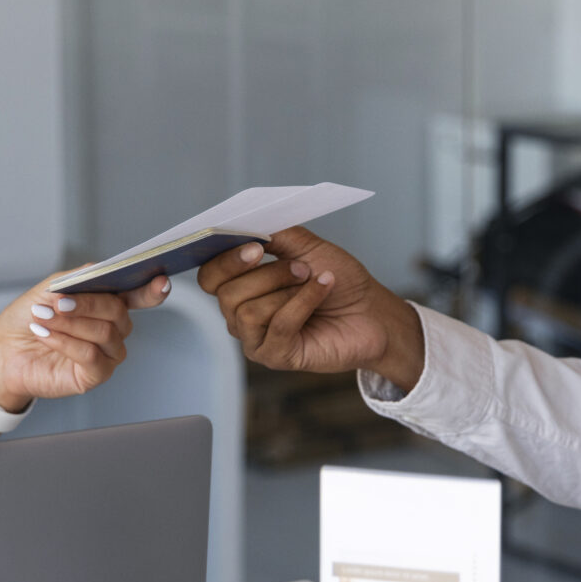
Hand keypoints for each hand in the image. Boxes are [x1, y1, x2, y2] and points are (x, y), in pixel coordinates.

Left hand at [0, 273, 170, 408]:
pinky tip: (46, 335)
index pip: (139, 296)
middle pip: (118, 311)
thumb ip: (82, 277)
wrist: (5, 351)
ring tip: (43, 318)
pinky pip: (91, 355)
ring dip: (71, 323)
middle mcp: (114, 329)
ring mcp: (108, 353)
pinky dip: (65, 342)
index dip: (152, 290)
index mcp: (109, 304)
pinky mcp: (96, 375)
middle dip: (87, 304)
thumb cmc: (30, 318)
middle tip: (57, 302)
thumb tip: (103, 270)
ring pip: (105, 332)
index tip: (161, 282)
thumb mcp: (53, 287)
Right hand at [196, 227, 424, 389]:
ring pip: (247, 311)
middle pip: (226, 293)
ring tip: (312, 280)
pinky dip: (303, 302)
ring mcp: (255, 339)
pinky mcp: (275, 357)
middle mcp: (240, 316)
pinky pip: (277, 325)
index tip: (255, 246)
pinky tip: (322, 289)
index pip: (209, 277)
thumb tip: (247, 224)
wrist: (371, 312)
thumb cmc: (338, 281)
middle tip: (300, 267)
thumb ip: (273, 235)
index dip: (225, 260)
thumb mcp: (305, 247)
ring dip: (285, 289)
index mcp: (239, 288)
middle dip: (266, 274)